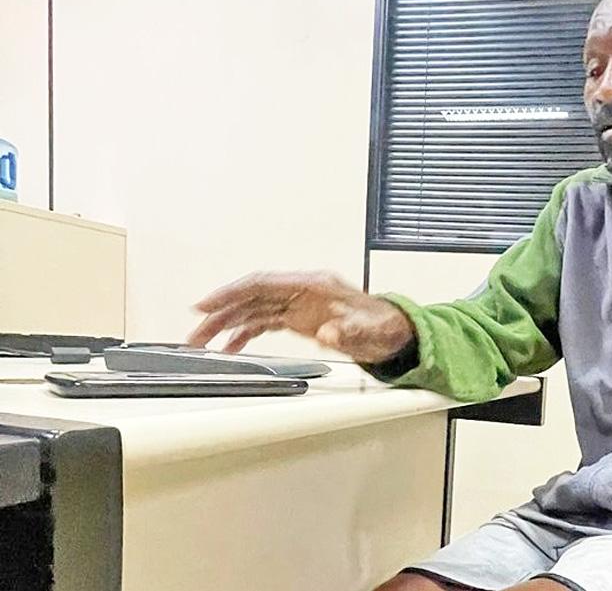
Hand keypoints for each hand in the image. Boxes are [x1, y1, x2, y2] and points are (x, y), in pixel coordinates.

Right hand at [186, 271, 413, 361]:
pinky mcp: (300, 319)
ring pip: (253, 309)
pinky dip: (245, 333)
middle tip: (195, 332)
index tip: (206, 304)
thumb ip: (349, 331)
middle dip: (220, 312)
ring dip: (227, 324)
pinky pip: (264, 322)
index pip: (263, 283)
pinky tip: (230, 347)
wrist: (397, 331)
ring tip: (203, 343)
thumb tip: (329, 332)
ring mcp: (300, 305)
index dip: (232, 292)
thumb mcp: (372, 331)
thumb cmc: (386, 326)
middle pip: (251, 297)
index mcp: (315, 286)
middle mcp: (303, 292)